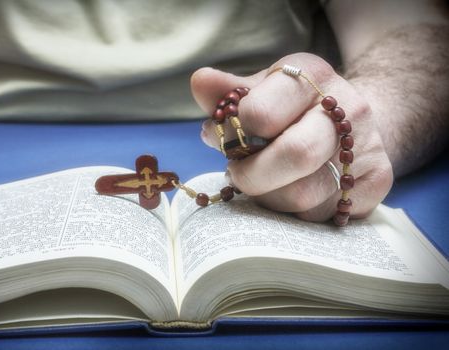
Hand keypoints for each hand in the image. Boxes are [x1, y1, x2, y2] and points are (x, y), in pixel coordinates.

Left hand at [191, 53, 392, 221]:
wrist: (350, 117)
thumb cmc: (291, 107)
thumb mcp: (260, 91)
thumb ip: (227, 93)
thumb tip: (200, 82)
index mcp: (311, 76)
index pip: (260, 113)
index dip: (235, 136)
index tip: (228, 140)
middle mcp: (348, 107)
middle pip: (295, 155)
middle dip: (252, 176)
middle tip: (238, 174)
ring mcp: (367, 147)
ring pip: (305, 195)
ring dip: (271, 197)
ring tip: (264, 182)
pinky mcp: (378, 181)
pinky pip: (324, 215)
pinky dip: (297, 212)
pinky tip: (293, 192)